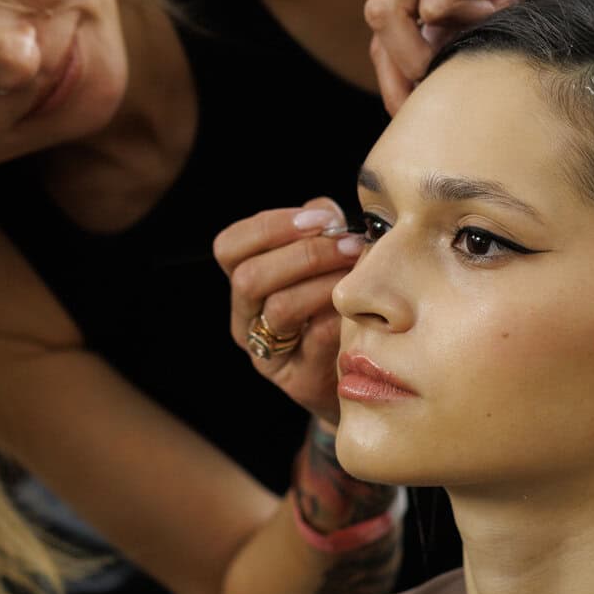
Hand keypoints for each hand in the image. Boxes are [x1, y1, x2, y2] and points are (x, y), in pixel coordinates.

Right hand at [214, 198, 364, 423]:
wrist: (356, 370)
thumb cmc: (337, 305)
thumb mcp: (322, 262)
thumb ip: (318, 230)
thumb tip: (326, 214)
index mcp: (244, 283)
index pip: (230, 247)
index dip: (271, 227)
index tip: (320, 220)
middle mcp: (244, 319)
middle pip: (248, 278)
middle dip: (305, 254)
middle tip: (350, 245)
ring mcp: (266, 354)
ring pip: (279, 308)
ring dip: (325, 281)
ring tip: (360, 270)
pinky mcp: (297, 380)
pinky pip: (318, 339)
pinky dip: (342, 313)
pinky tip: (364, 303)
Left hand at [363, 0, 593, 112]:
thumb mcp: (504, 11)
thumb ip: (469, 39)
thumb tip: (442, 85)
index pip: (382, 36)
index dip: (396, 80)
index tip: (424, 112)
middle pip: (384, 16)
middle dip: (418, 60)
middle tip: (462, 69)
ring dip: (468, 21)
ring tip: (506, 7)